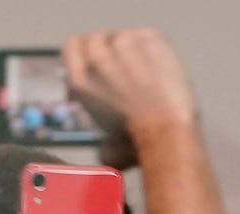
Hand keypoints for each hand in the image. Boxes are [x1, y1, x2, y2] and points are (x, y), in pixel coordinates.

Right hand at [62, 28, 199, 169]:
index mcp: (80, 80)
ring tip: (147, 74)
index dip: (84, 52)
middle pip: (97, 37)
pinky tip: (161, 68)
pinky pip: (149, 36)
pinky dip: (155, 49)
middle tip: (126, 70)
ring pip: (124, 36)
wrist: (167, 130)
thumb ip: (100, 135)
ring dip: (133, 51)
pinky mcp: (150, 38)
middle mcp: (97, 58)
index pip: (72, 45)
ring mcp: (124, 44)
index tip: (95, 63)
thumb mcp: (105, 143)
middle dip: (110, 51)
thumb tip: (106, 149)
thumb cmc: (138, 141)